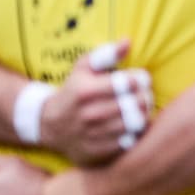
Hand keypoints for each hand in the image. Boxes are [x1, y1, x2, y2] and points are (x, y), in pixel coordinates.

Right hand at [39, 40, 153, 165]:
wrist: (49, 126)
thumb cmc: (73, 91)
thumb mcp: (83, 68)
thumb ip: (106, 54)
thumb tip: (128, 42)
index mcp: (86, 91)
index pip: (130, 82)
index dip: (141, 79)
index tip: (140, 79)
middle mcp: (89, 114)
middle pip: (137, 103)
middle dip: (145, 96)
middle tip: (143, 94)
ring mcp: (93, 135)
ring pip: (137, 123)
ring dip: (143, 114)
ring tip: (138, 109)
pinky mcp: (97, 152)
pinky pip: (130, 141)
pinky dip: (135, 133)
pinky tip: (130, 126)